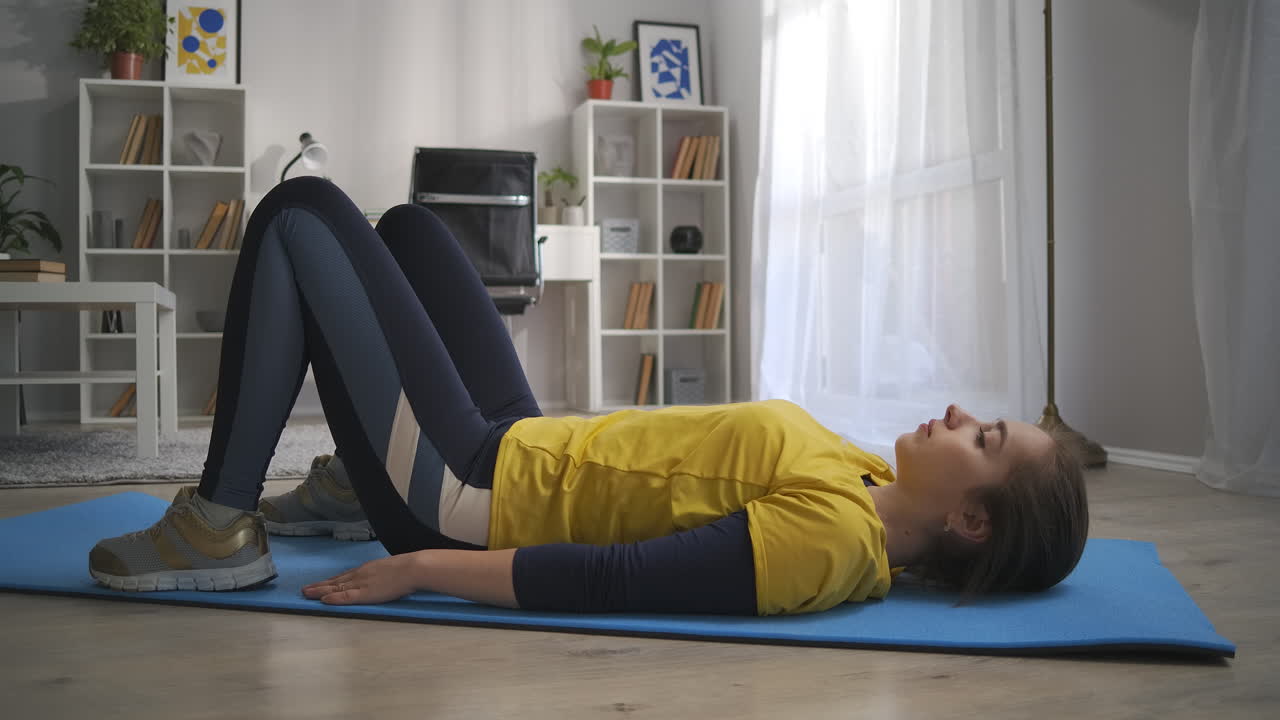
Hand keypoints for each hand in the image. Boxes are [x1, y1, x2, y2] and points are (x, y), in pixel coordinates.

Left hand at [302, 552, 425, 605]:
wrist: (412, 568)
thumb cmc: (407, 569)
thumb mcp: (390, 569)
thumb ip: (382, 574)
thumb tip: (381, 578)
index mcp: (366, 570)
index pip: (345, 577)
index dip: (331, 581)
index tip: (320, 584)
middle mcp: (360, 575)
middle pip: (336, 582)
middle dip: (320, 586)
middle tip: (305, 589)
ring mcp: (361, 584)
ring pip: (336, 588)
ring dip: (320, 591)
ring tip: (307, 594)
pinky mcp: (365, 593)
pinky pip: (346, 597)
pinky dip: (334, 599)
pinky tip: (323, 601)